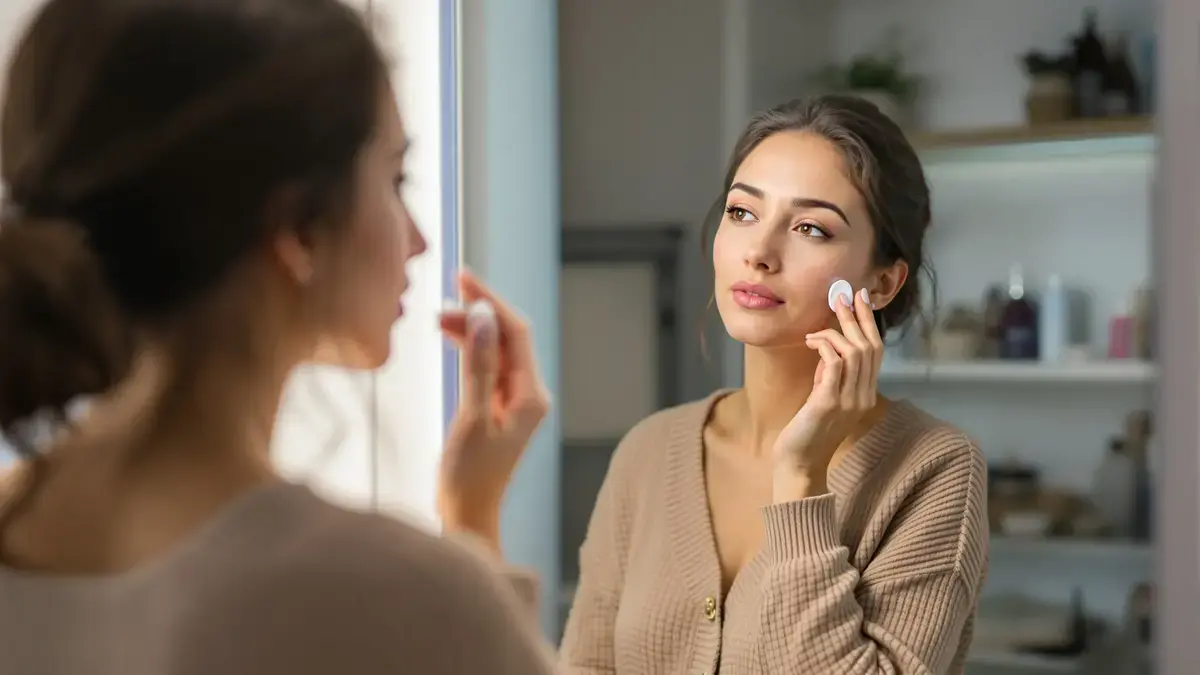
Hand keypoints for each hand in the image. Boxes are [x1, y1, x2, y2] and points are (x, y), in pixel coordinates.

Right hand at [437, 271, 550, 548]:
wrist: (466, 517)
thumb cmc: (468, 476)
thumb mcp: (471, 417)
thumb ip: (478, 365)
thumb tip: (481, 317)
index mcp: (531, 395)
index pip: (515, 332)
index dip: (491, 301)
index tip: (463, 278)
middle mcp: (529, 394)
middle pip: (507, 337)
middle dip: (478, 313)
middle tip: (443, 297)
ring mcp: (514, 401)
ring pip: (494, 350)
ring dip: (469, 330)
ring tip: (437, 318)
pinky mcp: (497, 408)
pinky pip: (486, 367)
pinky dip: (468, 350)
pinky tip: (448, 337)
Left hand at [772, 287, 883, 500]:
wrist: (799, 464)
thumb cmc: (806, 432)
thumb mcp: (823, 399)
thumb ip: (830, 377)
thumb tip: (828, 351)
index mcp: (864, 395)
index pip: (876, 352)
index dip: (869, 323)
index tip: (860, 299)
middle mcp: (863, 397)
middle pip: (870, 347)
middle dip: (856, 318)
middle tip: (841, 296)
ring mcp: (848, 401)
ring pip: (855, 352)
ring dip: (838, 330)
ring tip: (820, 323)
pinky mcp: (829, 403)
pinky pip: (834, 364)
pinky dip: (824, 347)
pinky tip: (811, 342)